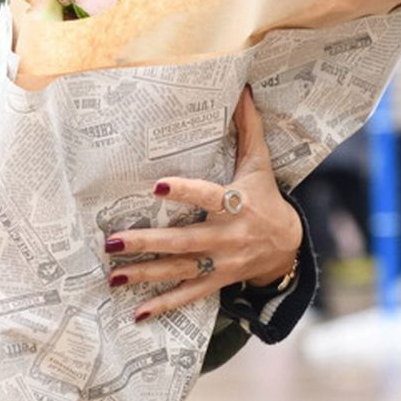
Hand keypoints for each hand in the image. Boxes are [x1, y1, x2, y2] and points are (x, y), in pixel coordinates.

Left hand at [105, 87, 302, 320]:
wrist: (287, 246)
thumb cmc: (266, 198)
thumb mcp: (259, 164)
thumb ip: (248, 128)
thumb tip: (242, 88)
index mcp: (236, 204)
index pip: (208, 197)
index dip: (184, 192)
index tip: (156, 187)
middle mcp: (228, 236)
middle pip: (184, 240)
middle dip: (147, 242)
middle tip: (112, 241)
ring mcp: (222, 262)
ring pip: (180, 270)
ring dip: (146, 275)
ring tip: (114, 275)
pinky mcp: (218, 280)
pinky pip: (190, 295)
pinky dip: (165, 305)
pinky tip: (138, 312)